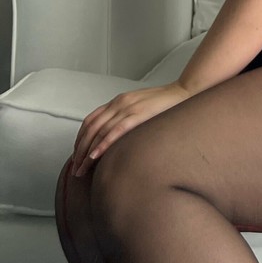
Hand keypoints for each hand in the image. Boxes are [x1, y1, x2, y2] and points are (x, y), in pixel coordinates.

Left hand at [70, 82, 191, 176]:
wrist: (186, 93)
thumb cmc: (166, 105)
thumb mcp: (140, 109)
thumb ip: (127, 119)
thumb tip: (115, 141)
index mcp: (119, 101)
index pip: (90, 120)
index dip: (80, 140)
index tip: (76, 157)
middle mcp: (119, 102)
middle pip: (90, 127)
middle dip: (79, 150)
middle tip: (75, 169)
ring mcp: (128, 108)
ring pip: (99, 131)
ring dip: (86, 152)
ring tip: (81, 170)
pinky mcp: (138, 114)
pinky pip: (115, 131)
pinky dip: (102, 144)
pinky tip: (94, 157)